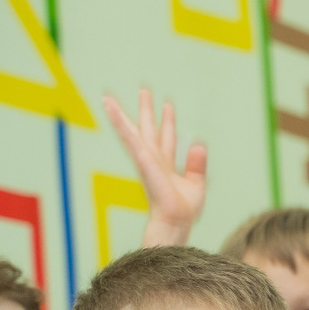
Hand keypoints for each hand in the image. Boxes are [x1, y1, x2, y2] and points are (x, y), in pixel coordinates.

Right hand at [103, 87, 206, 246]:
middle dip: (147, 109)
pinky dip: (122, 126)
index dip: (168, 121)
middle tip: (144, 89)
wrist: (176, 220)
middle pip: (148, 129)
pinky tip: (114, 112)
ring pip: (131, 132)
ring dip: (121, 114)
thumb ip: (197, 164)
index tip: (167, 104)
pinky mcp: (143, 161)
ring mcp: (146, 159)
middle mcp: (154, 159)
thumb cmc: (184, 209)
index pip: (167, 137)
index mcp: (166, 164)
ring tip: (108, 98)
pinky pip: (131, 140)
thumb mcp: (196, 183)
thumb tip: (200, 144)